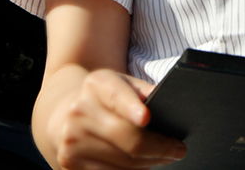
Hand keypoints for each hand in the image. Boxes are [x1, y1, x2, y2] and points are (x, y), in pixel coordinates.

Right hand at [53, 68, 186, 169]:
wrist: (66, 113)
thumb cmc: (106, 97)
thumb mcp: (123, 83)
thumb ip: (143, 91)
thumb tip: (168, 103)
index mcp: (96, 84)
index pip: (116, 95)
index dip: (131, 107)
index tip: (147, 118)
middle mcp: (80, 110)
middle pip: (126, 137)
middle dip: (159, 147)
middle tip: (178, 150)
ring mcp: (72, 139)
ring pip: (122, 162)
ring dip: (149, 163)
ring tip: (165, 157)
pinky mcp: (69, 163)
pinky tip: (143, 165)